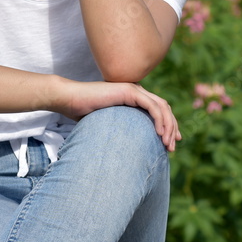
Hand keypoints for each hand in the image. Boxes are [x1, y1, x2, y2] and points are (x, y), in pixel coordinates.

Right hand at [56, 80, 180, 150]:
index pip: (158, 110)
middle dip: (172, 128)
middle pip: (164, 108)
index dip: (167, 125)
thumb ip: (119, 130)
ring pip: (161, 107)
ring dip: (168, 126)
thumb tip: (125, 151)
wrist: (69, 100)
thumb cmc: (82, 113)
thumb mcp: (107, 124)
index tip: (170, 142)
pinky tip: (159, 134)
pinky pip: (152, 106)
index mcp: (134, 98)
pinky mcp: (130, 91)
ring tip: (167, 144)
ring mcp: (134, 90)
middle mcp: (137, 92)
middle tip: (173, 147)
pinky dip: (159, 119)